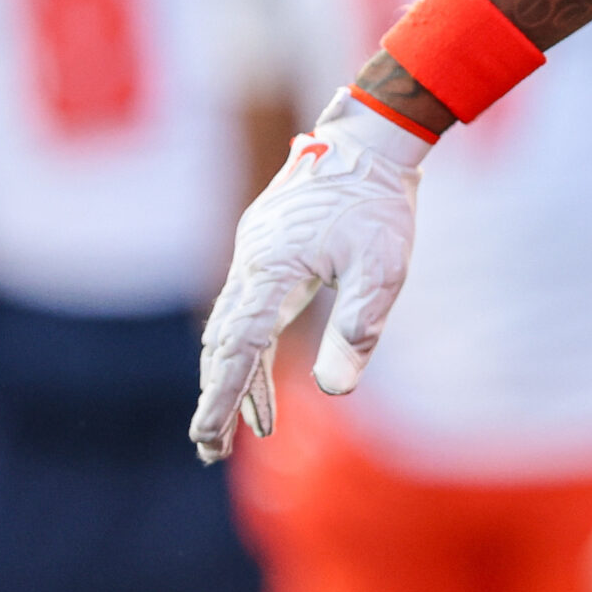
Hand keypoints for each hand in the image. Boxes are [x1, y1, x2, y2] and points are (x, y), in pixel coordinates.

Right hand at [191, 89, 429, 462]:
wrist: (372, 141)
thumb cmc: (381, 202)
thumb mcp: (383, 269)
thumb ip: (359, 327)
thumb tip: (335, 390)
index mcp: (272, 269)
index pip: (239, 348)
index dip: (223, 397)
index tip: (208, 438)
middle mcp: (252, 263)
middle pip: (224, 344)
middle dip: (218, 397)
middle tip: (212, 450)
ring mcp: (255, 254)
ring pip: (233, 328)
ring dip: (235, 376)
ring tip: (240, 430)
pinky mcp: (267, 249)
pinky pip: (247, 308)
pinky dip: (249, 346)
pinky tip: (260, 376)